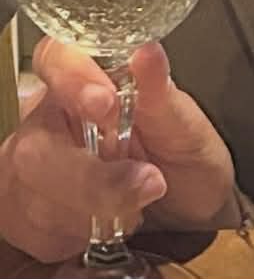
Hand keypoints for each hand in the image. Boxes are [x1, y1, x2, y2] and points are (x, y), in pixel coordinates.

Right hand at [0, 37, 238, 263]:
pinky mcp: (33, 213)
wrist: (190, 207)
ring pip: (34, 194)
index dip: (69, 78)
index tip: (103, 102)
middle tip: (142, 179)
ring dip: (94, 207)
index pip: (55, 59)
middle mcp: (52, 120)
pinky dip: (81, 232)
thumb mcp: (182, 121)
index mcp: (86, 80)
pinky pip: (39, 232)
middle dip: (86, 174)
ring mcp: (36, 168)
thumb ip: (158, 90)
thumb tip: (148, 52)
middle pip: (35, 144)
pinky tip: (110, 221)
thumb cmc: (183, 151)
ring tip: (137, 200)